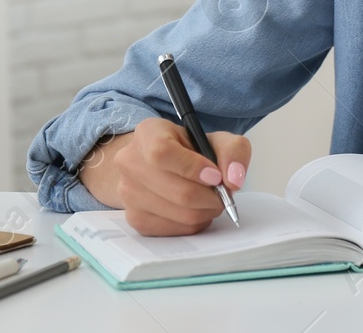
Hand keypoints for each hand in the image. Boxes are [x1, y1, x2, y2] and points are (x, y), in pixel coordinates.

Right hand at [77, 119, 249, 235]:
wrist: (160, 167)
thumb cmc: (189, 151)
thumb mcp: (216, 140)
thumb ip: (233, 151)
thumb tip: (234, 180)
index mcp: (148, 133)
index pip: (161, 152)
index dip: (192, 167)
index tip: (215, 175)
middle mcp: (130, 162)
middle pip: (177, 190)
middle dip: (211, 196)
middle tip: (223, 194)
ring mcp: (128, 193)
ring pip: (180, 213)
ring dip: (206, 211)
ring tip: (210, 199)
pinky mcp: (135, 218)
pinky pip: (175, 230)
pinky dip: (194, 223)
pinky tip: (195, 209)